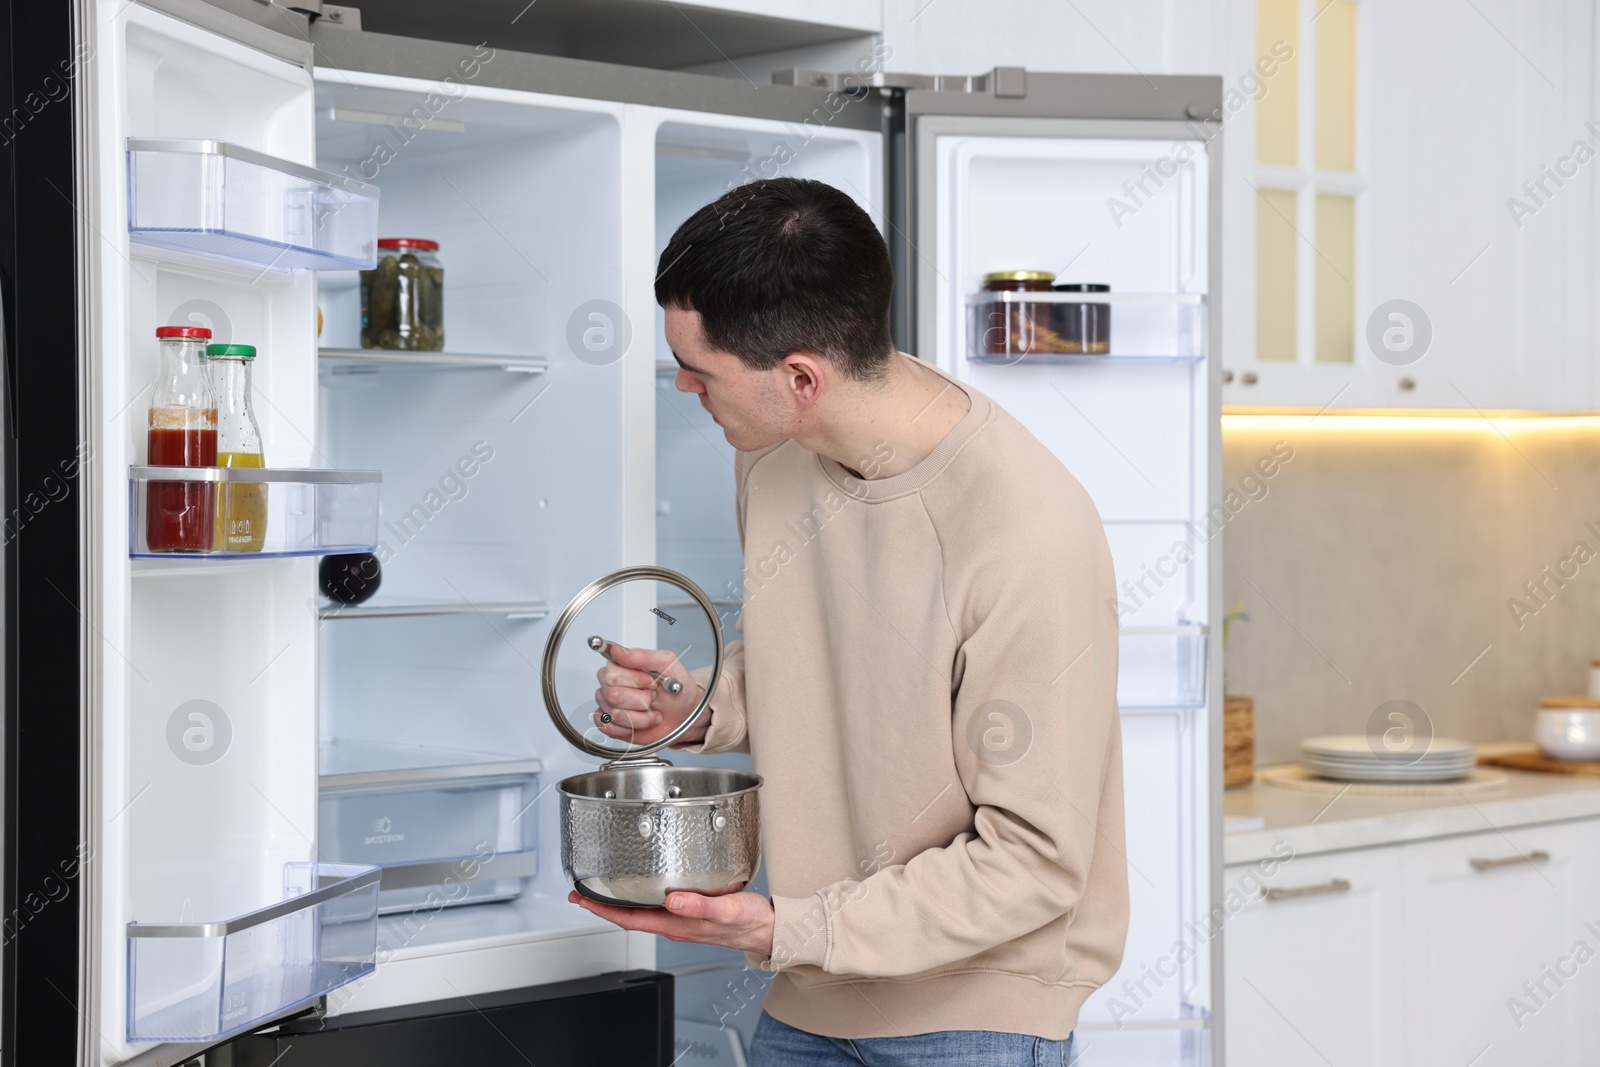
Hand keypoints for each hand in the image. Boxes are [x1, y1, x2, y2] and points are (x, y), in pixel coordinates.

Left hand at [568, 889, 774, 955]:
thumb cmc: (750, 921)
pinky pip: (656, 907)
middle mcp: (674, 925)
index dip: (602, 910)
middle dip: (603, 906)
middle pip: (629, 916)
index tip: (582, 899)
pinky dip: (640, 898)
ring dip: (619, 902)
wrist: (768, 930)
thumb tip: (672, 900)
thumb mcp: (727, 909)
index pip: (629, 919)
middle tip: (582, 891)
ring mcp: (681, 921)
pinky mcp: (689, 914)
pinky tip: (641, 888)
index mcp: (677, 925)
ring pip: (641, 912)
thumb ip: (699, 905)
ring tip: (603, 889)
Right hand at [594, 644, 704, 746]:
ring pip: (614, 714)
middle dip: (640, 700)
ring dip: (640, 717)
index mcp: (620, 666)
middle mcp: (610, 684)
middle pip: (612, 695)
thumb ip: (641, 656)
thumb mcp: (666, 664)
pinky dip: (631, 728)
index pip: (611, 674)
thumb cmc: (676, 689)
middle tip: (653, 697)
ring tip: (651, 711)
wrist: (685, 714)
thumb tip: (616, 650)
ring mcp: (608, 705)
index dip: (635, 681)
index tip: (652, 682)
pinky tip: (641, 722)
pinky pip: (609, 728)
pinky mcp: (610, 724)